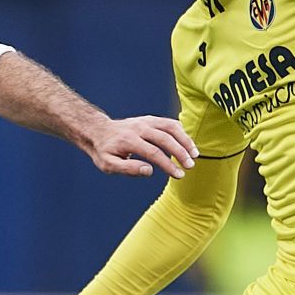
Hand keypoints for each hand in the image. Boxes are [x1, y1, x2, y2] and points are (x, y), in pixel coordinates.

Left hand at [81, 115, 195, 178]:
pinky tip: (188, 144)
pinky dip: (181, 132)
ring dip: (185, 140)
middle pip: (165, 138)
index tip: (179, 175)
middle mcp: (139, 128)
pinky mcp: (151, 119)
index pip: (153, 152)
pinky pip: (169, 123)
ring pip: (171, 127)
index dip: (168, 164)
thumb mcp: (108, 165)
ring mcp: (146, 121)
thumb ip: (128, 168)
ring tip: (195, 154)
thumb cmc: (104, 151)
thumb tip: (149, 171)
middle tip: (190, 166)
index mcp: (128, 140)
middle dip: (180, 152)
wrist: (99, 131)